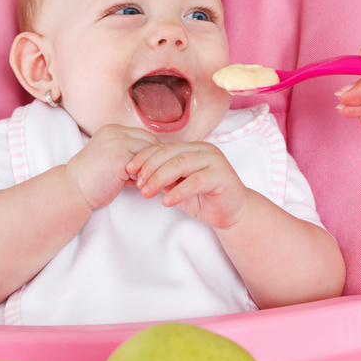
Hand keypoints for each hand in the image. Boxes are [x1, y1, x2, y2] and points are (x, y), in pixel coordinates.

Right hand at [66, 125, 159, 210]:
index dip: (152, 150)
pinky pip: (143, 165)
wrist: (73, 189)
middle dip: (155, 158)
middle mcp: (115, 132)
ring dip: (149, 168)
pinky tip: (136, 185)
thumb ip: (130, 153)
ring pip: (149, 153)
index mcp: (113, 129)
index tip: (154, 165)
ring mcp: (117, 143)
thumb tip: (157, 157)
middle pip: (150, 141)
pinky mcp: (120, 157)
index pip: (144, 134)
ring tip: (142, 180)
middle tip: (154, 174)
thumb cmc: (93, 178)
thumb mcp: (113, 157)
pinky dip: (142, 177)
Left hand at [127, 142, 250, 229]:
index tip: (129, 169)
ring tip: (147, 193)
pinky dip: (178, 192)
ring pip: (181, 164)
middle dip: (150, 168)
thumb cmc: (205, 198)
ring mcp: (215, 160)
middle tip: (138, 184)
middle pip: (170, 153)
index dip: (145, 157)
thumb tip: (138, 176)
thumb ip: (163, 178)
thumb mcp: (178, 186)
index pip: (164, 148)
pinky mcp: (222, 176)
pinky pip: (196, 181)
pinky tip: (167, 202)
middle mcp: (204, 150)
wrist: (232, 212)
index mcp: (192, 148)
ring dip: (160, 179)